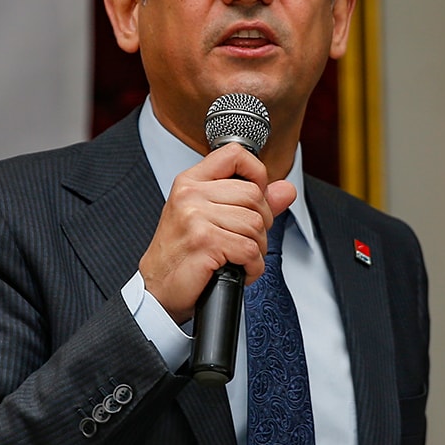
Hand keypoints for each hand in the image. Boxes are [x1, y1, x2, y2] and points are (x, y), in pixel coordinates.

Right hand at [139, 143, 296, 322]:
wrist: (158, 289)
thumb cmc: (182, 254)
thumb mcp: (211, 218)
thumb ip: (251, 202)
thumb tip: (286, 189)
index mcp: (191, 182)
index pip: (235, 154)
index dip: (257, 173)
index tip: (256, 194)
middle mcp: (191, 194)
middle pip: (254, 195)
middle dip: (261, 224)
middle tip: (243, 240)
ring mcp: (196, 217)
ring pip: (255, 224)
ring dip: (256, 249)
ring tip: (238, 258)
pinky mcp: (205, 241)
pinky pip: (250, 250)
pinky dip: (253, 267)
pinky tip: (239, 270)